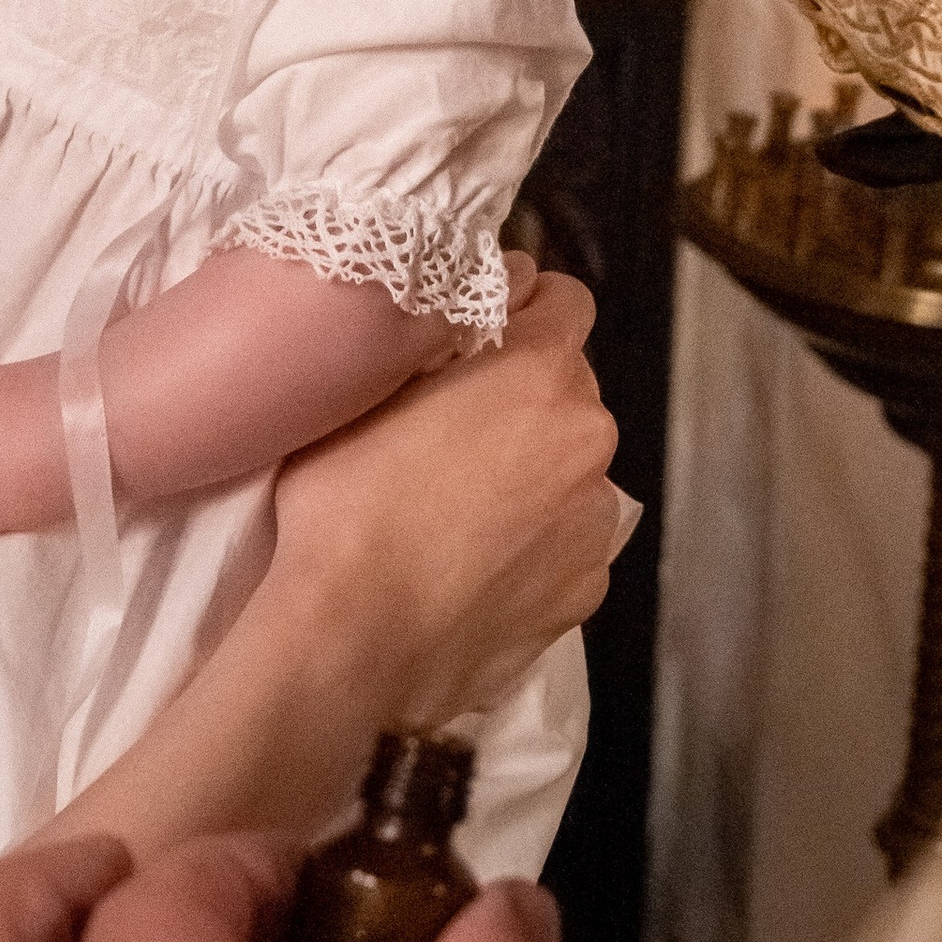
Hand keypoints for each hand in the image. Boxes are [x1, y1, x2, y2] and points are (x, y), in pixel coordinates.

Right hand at [267, 257, 619, 728]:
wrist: (355, 641)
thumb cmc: (346, 504)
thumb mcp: (368, 393)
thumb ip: (434, 348)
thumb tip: (465, 323)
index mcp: (541, 372)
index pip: (566, 300)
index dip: (525, 309)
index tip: (483, 336)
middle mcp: (589, 438)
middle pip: (568, 392)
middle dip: (522, 400)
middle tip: (454, 432)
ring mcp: (595, 521)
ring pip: (571, 471)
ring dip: (534, 475)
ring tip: (462, 513)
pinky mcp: (586, 591)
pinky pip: (567, 544)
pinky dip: (535, 546)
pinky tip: (475, 568)